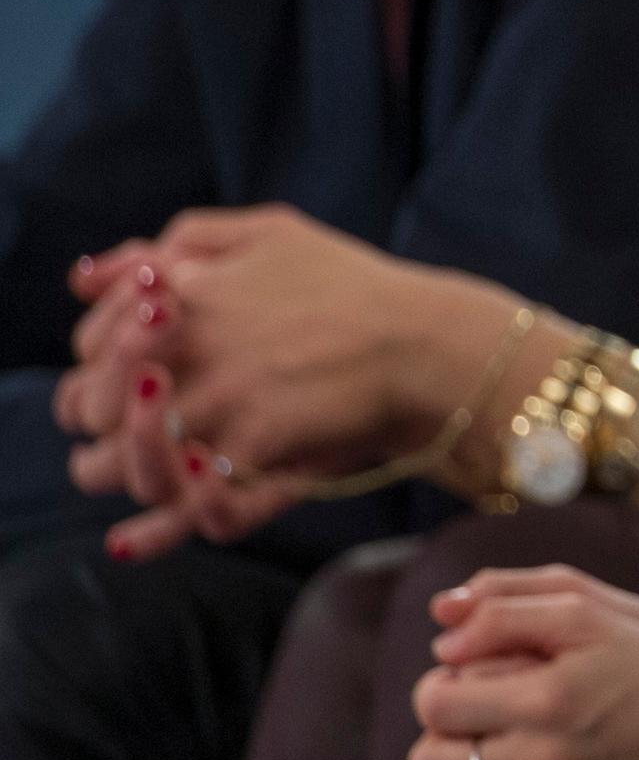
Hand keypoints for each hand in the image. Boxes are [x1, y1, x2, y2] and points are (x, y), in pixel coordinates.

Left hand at [58, 208, 498, 555]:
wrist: (427, 345)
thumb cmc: (355, 287)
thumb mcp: (272, 232)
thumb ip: (188, 237)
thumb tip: (90, 274)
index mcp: (179, 292)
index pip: (89, 343)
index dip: (103, 366)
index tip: (144, 375)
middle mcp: (183, 346)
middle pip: (89, 407)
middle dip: (106, 424)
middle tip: (151, 429)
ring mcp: (213, 400)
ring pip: (123, 465)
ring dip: (132, 473)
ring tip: (167, 470)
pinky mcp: (248, 450)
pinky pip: (186, 505)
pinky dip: (176, 521)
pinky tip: (162, 527)